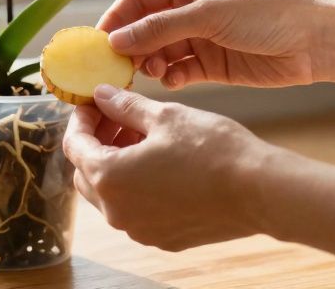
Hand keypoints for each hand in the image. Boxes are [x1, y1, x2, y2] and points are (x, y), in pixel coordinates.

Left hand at [62, 85, 266, 250]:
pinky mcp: (164, 238)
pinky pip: (137, 210)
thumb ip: (124, 107)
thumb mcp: (163, 116)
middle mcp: (117, 212)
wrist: (260, 190)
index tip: (94, 103)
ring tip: (143, 137)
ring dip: (117, 164)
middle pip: (87, 173)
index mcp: (108, 177)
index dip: (82, 119)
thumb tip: (101, 96)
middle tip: (118, 117)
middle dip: (97, 142)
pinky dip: (138, 187)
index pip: (75, 145)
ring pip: (111, 195)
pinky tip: (161, 164)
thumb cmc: (212, 149)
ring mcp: (140, 230)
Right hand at [100, 0, 332, 88]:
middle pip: (144, 27)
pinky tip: (174, 80)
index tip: (98, 41)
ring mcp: (200, 37)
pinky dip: (172, 77)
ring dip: (151, 63)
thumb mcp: (209, 14)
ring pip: (159, 51)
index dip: (116, 18)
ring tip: (152, 72)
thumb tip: (116, 40)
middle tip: (118, 66)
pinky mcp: (212, 64)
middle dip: (131, 46)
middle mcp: (190, 8)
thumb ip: (160, 28)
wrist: (314, 42)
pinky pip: (179, 71)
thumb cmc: (266, 13)